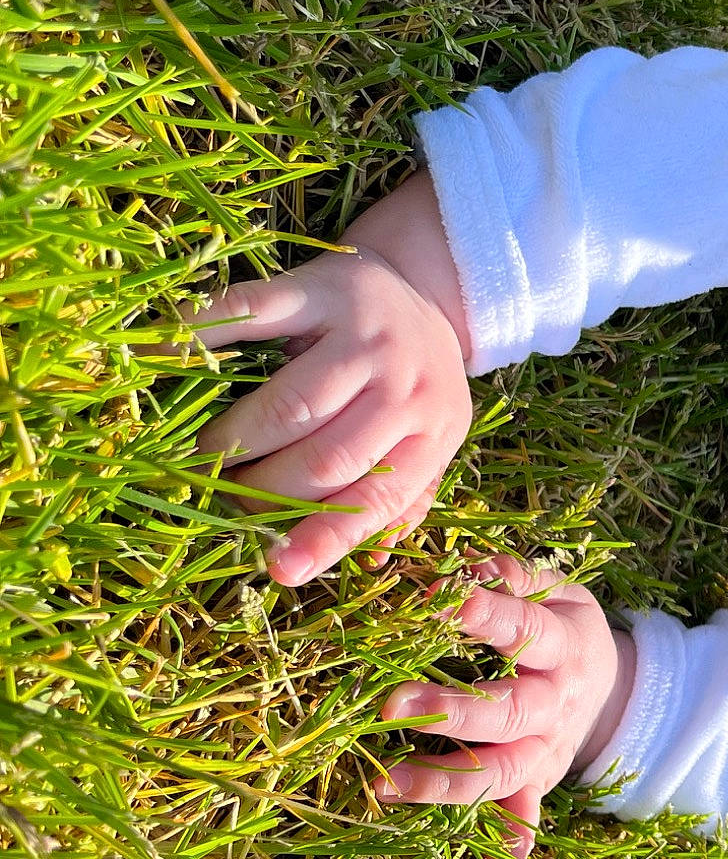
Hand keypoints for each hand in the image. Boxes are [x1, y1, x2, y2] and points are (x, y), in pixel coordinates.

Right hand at [134, 245, 471, 584]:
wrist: (425, 289)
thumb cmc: (412, 385)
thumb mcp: (429, 441)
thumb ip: (401, 501)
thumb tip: (366, 564)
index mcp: (431, 435)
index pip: (377, 500)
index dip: (325, 538)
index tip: (279, 570)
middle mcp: (404, 387)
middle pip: (323, 460)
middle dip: (262, 491)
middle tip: (222, 496)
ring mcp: (365, 335)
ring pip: (290, 406)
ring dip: (233, 440)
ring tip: (200, 457)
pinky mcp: (323, 289)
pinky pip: (256, 314)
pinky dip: (204, 335)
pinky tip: (165, 355)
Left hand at [375, 553, 637, 858]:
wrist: (613, 688)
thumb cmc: (561, 624)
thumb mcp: (556, 589)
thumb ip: (514, 576)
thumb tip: (469, 566)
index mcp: (563, 644)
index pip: (524, 628)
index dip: (488, 616)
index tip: (443, 601)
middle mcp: (556, 704)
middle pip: (508, 712)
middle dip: (452, 710)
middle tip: (390, 705)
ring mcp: (546, 753)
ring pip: (500, 776)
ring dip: (446, 784)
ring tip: (383, 786)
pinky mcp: (537, 787)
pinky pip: (522, 829)